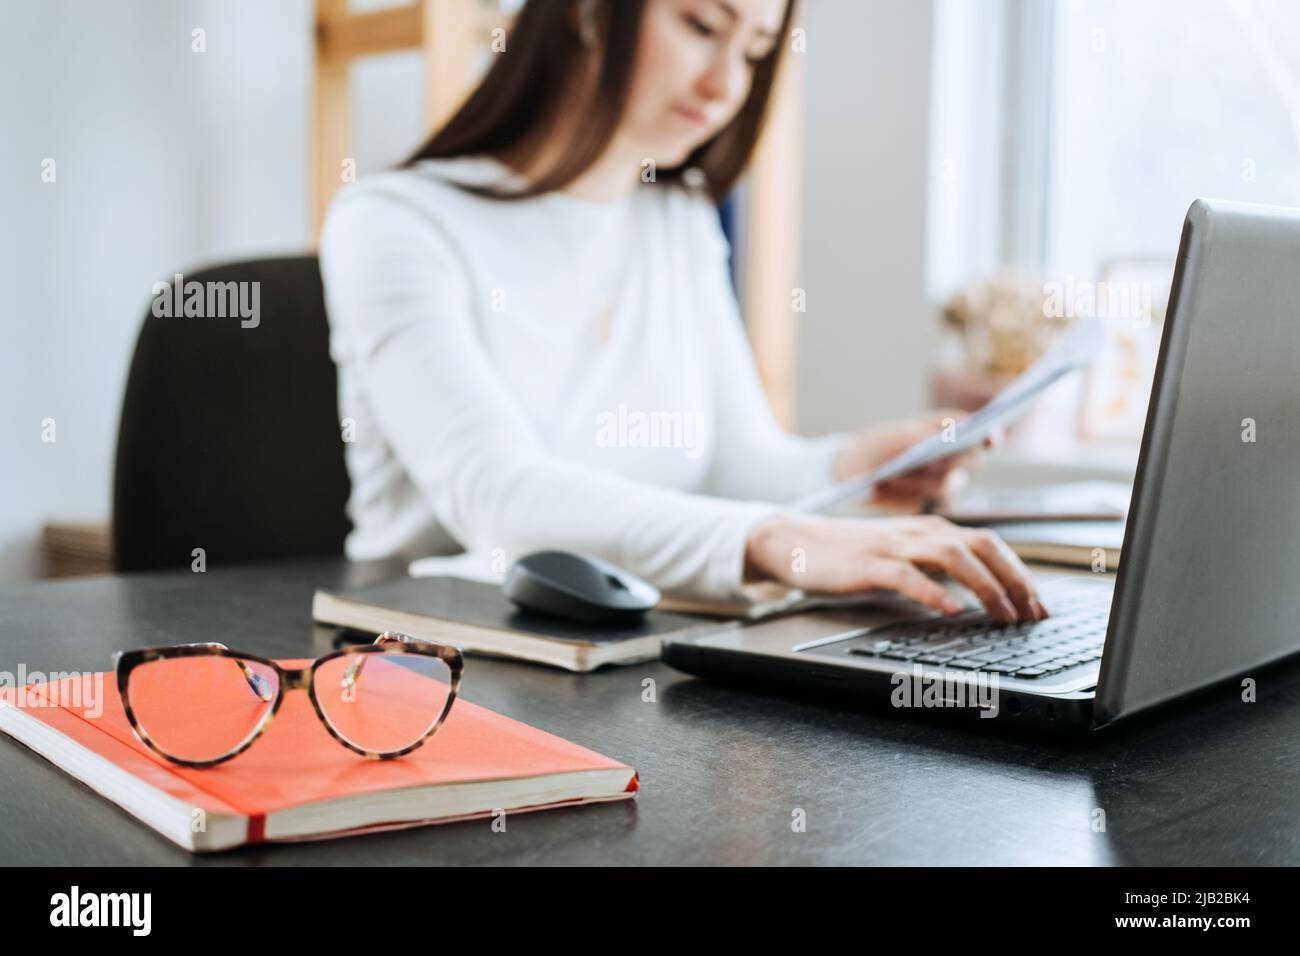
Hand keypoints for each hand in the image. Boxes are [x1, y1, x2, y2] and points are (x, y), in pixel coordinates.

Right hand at [744, 512, 1046, 622]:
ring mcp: (893, 546)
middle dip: (1014, 580)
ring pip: (952, 556)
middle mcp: (918, 533)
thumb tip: (977, 589)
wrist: (795, 541)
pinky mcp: (868, 564)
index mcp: (930, 530)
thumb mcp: (901, 553)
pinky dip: (934, 592)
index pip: (989, 544)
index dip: (1020, 574)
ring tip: (1002, 614)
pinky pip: (907, 575)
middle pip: (981, 546)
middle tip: (1032, 613)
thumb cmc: (849, 553)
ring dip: (985, 586)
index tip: (1038, 605)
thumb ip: (936, 564)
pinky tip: (951, 609)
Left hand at [834, 409, 1001, 508]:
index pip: (979, 432)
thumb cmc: (877, 446)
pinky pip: (934, 500)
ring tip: (896, 473)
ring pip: (951, 483)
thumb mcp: (900, 435)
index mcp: (948, 433)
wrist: (851, 473)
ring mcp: (942, 481)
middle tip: (935, 459)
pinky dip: (915, 492)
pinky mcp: (929, 501)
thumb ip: (931, 434)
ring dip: (925, 478)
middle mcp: (951, 457)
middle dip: (957, 460)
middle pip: (972, 460)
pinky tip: (894, 483)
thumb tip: (957, 431)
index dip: (989, 434)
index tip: (990, 437)